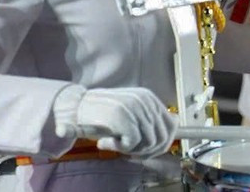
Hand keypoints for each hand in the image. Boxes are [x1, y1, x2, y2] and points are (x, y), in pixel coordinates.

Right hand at [55, 85, 176, 157]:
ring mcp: (134, 108)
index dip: (162, 143)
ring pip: (149, 143)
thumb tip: (173, 129)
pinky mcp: (123, 118)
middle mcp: (144, 100)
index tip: (147, 151)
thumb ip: (150, 119)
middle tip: (130, 153)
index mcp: (148, 97)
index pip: (171, 125)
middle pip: (162, 137)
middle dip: (148, 151)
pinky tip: (106, 142)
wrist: (76, 107)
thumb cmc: (103, 113)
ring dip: (134, 151)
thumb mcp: (131, 111)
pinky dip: (120, 148)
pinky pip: (132, 145)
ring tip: (117, 145)